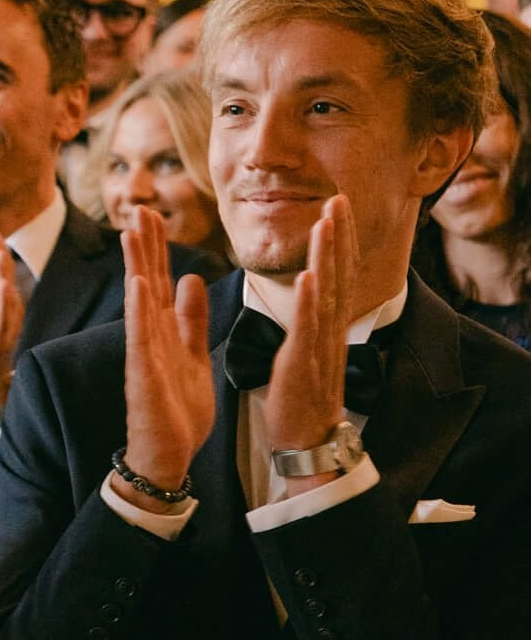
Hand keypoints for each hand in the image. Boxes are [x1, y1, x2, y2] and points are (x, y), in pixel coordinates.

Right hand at [119, 206, 215, 493]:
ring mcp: (144, 355)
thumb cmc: (179, 412)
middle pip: (146, 282)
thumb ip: (191, 319)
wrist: (169, 455)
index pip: (159, 281)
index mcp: (164, 332)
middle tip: (138, 208)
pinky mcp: (143, 374)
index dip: (157, 248)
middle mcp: (150, 338)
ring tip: (131, 232)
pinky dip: (139, 310)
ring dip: (136, 266)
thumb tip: (191, 279)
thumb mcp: (194, 355)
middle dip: (143, 246)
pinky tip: (138, 284)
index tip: (153, 215)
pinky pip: (141, 337)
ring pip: (139, 302)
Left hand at [261, 193, 358, 462]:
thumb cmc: (301, 398)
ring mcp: (319, 346)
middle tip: (339, 197)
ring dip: (326, 255)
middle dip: (338, 235)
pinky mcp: (303, 365)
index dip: (337, 239)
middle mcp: (328, 330)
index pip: (335, 273)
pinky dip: (309, 302)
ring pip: (325, 293)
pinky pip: (308, 329)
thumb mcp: (307, 350)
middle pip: (337, 274)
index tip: (336, 205)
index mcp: (326, 325)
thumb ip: (309, 320)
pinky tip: (309, 276)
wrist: (307, 442)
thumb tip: (310, 292)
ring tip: (326, 221)